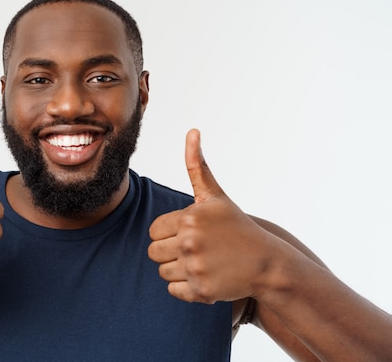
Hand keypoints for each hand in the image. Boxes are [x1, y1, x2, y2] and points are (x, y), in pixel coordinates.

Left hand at [147, 129, 276, 302]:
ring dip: (178, 270)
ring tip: (202, 263)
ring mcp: (195, 267)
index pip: (154, 231)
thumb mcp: (215, 196)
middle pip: (154, 253)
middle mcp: (190, 242)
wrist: (267, 262)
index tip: (189, 233)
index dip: (169, 233)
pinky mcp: (201, 290)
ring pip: (163, 273)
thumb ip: (196, 167)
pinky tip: (205, 277)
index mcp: (189, 218)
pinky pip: (174, 291)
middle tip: (195, 250)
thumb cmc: (236, 226)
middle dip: (171, 252)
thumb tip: (192, 131)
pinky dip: (186, 288)